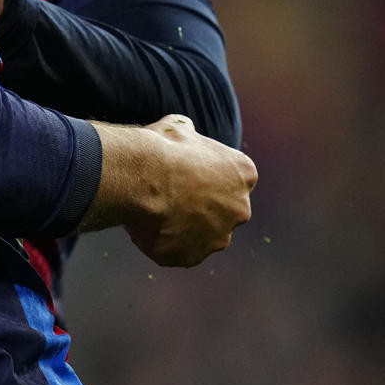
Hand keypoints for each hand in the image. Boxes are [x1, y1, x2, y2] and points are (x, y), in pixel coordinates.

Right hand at [89, 116, 257, 266]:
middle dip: (200, 207)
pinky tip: (146, 227)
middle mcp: (240, 209)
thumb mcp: (178, 127)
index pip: (233, 178)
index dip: (206, 175)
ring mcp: (217, 237)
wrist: (141, 178)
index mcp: (243, 173)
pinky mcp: (190, 257)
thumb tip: (184, 131)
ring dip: (183, 228)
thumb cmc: (161, 149)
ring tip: (153, 212)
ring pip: (201, 235)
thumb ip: (191, 136)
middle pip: (222, 211)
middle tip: (169, 195)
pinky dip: (164, 244)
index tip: (185, 173)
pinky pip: (178, 252)